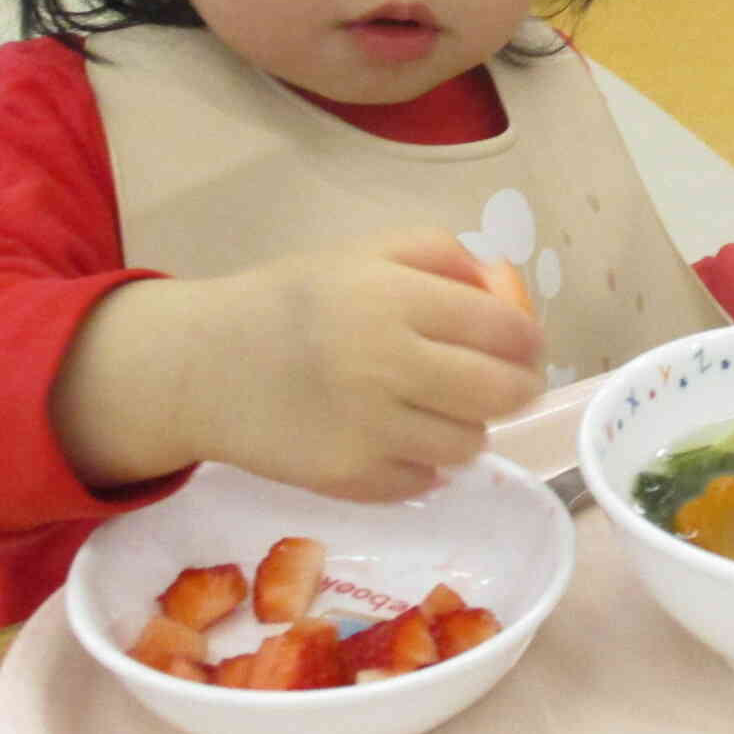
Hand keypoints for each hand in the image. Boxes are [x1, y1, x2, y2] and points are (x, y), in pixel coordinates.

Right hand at [52, 233, 543, 501]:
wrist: (205, 365)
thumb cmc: (292, 301)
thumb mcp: (363, 253)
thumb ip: (441, 258)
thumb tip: (506, 292)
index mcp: (394, 298)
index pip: (504, 329)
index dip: (529, 340)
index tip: (526, 344)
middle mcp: (386, 364)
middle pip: (501, 393)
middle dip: (518, 388)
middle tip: (508, 384)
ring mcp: (369, 429)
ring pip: (470, 444)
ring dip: (467, 427)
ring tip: (437, 408)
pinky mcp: (350, 480)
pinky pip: (425, 480)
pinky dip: (423, 463)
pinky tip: (396, 436)